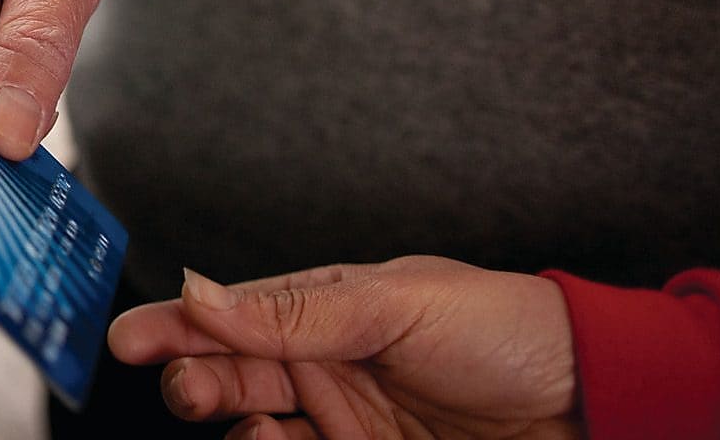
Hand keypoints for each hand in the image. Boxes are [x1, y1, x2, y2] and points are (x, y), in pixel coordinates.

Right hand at [106, 256, 582, 438]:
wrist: (592, 405)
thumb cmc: (508, 331)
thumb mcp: (397, 304)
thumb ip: (294, 309)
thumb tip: (200, 293)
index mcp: (327, 309)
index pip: (233, 314)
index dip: (177, 325)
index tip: (127, 340)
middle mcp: (325, 363)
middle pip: (230, 374)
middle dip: (195, 379)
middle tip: (189, 389)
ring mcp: (342, 418)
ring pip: (253, 428)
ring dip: (234, 428)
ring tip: (249, 429)